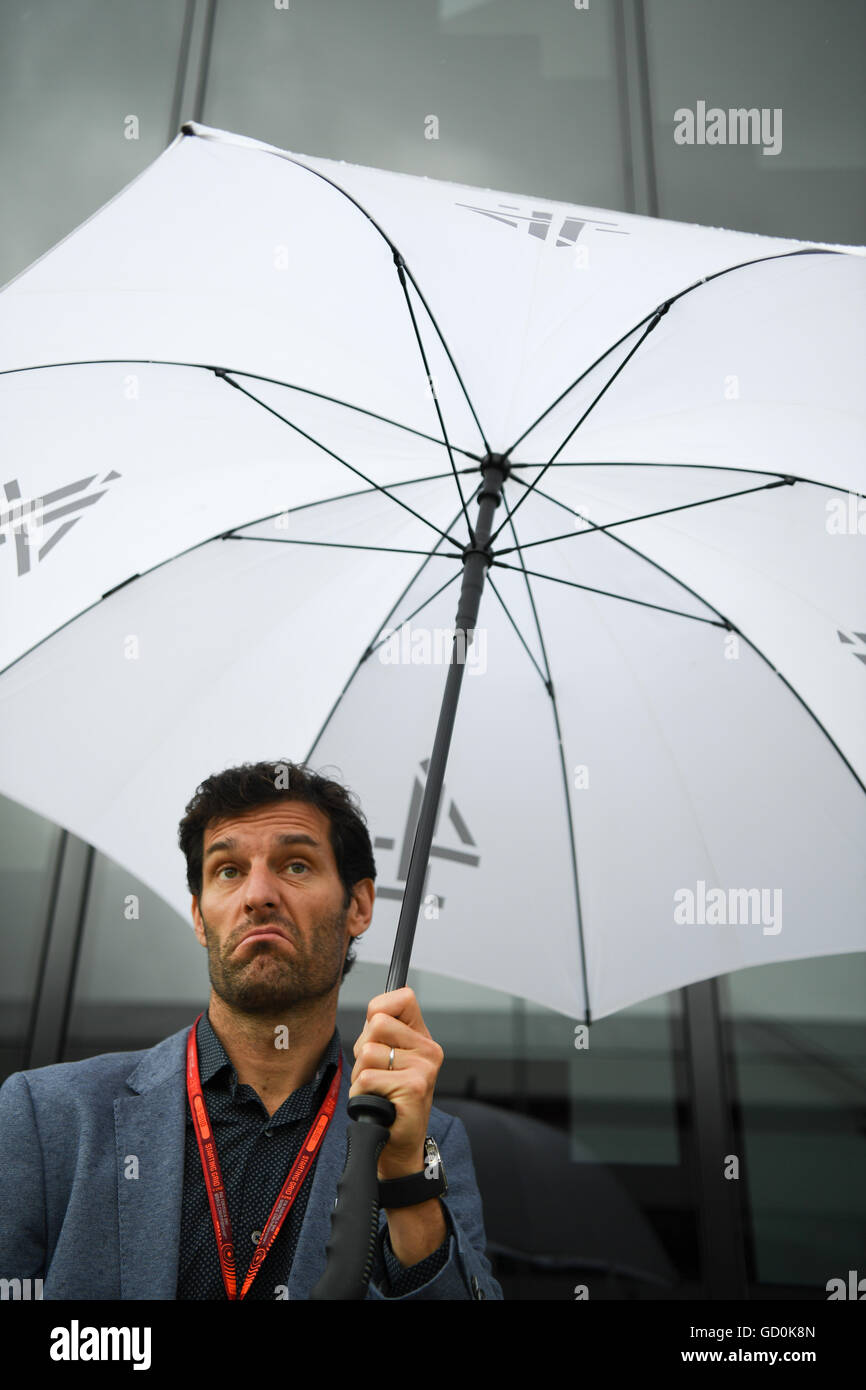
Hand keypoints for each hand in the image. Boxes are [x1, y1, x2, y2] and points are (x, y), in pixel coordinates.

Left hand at [349, 986, 443, 1180]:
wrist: (399, 1142)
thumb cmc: (388, 1097)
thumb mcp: (387, 1058)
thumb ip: (379, 1032)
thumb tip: (372, 1010)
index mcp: (421, 1036)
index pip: (403, 996)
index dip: (379, 1008)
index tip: (375, 1032)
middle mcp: (428, 1048)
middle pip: (375, 1024)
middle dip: (363, 1050)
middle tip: (375, 1072)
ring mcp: (424, 1068)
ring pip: (367, 1053)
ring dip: (360, 1076)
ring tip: (377, 1090)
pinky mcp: (414, 1087)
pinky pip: (366, 1078)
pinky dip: (361, 1094)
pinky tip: (377, 1103)